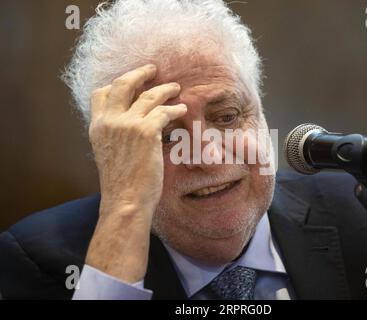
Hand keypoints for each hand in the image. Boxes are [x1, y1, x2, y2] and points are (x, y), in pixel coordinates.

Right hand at [85, 64, 186, 282]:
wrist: (125, 201)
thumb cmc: (121, 183)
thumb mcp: (109, 154)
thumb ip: (116, 135)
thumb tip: (131, 125)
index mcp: (97, 127)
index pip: (102, 93)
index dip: (118, 84)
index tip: (133, 82)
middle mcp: (109, 121)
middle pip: (123, 84)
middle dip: (140, 73)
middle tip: (153, 69)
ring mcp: (126, 124)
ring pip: (148, 95)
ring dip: (164, 89)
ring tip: (175, 88)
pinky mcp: (145, 131)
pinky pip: (164, 111)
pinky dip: (175, 107)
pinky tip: (182, 108)